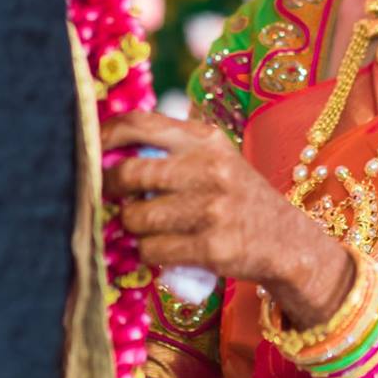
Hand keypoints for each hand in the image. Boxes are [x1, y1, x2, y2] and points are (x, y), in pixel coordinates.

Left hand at [103, 111, 353, 327]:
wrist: (288, 242)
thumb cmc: (238, 199)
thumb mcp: (215, 160)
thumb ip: (173, 150)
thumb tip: (107, 150)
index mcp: (205, 139)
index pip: (141, 123)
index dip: (105, 134)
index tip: (88, 148)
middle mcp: (209, 168)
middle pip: (129, 174)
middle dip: (109, 189)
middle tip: (111, 199)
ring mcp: (212, 208)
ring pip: (136, 218)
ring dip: (132, 228)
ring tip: (150, 229)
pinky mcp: (212, 247)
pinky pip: (152, 251)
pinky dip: (149, 254)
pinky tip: (164, 250)